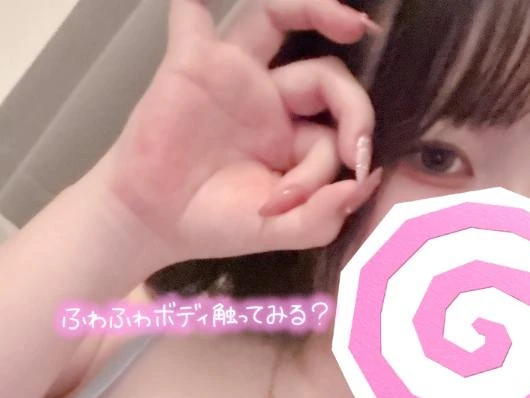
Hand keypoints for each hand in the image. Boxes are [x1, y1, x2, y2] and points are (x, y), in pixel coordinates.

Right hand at [98, 0, 382, 266]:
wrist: (155, 224)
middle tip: (356, 149)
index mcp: (295, 141)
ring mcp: (235, 78)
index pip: (334, 134)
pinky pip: (192, 15)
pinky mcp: (194, 63)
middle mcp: (272, 104)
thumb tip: (364, 184)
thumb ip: (324, 216)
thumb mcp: (281, 233)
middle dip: (354, 108)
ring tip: (354, 25)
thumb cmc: (216, 225)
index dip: (339, 162)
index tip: (323, 195)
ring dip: (316, 9)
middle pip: (326, 77)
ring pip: (278, 22)